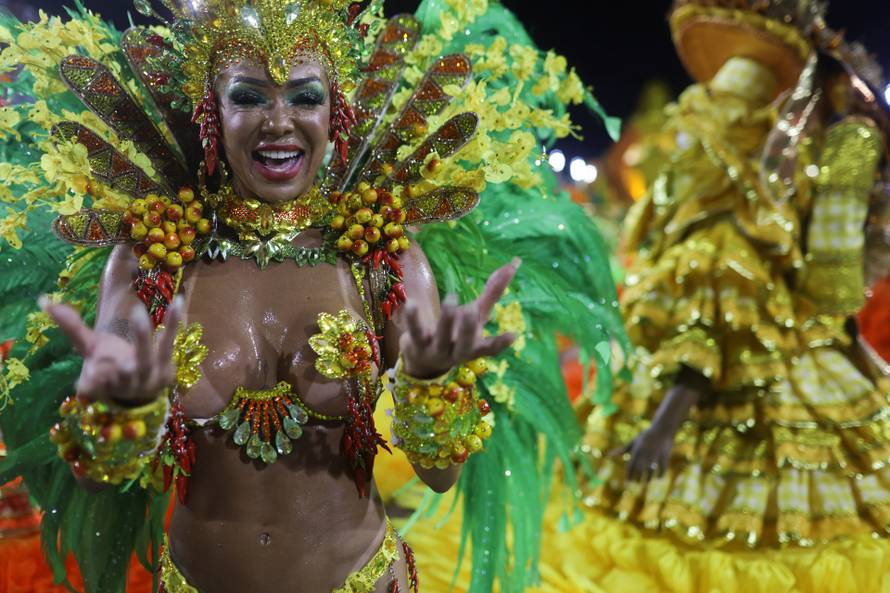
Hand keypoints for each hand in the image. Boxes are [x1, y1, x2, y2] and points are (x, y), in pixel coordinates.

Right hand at [39, 297, 181, 405]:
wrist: (141, 388)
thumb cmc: (110, 363)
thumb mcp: (90, 348)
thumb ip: (71, 327)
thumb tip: (43, 300)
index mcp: (100, 384)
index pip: (91, 386)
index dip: (89, 386)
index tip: (85, 385)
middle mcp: (123, 384)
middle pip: (119, 373)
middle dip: (114, 363)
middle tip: (110, 347)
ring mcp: (147, 377)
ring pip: (145, 358)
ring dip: (143, 336)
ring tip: (137, 311)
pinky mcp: (167, 367)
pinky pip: (169, 343)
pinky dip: (173, 323)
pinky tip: (177, 301)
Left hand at [399, 258, 519, 378]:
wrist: (424, 360)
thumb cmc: (458, 333)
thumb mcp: (477, 314)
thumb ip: (493, 292)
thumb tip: (514, 263)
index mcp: (475, 346)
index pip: (490, 348)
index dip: (500, 343)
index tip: (513, 335)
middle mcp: (457, 352)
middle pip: (465, 344)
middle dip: (469, 329)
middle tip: (471, 310)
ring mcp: (436, 350)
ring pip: (442, 337)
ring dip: (447, 320)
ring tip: (452, 298)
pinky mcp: (416, 344)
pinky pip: (415, 331)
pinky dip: (414, 318)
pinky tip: (411, 303)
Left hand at [611, 426, 673, 482]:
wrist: (662, 429)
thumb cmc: (645, 437)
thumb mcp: (633, 443)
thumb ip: (622, 450)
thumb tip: (609, 455)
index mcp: (636, 451)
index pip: (630, 466)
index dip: (628, 476)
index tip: (627, 483)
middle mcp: (644, 454)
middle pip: (639, 470)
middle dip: (637, 479)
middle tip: (636, 483)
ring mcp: (655, 456)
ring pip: (650, 472)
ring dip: (648, 479)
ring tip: (646, 482)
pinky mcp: (664, 456)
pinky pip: (662, 469)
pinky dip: (660, 475)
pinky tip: (658, 478)